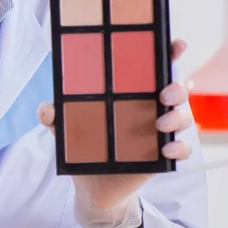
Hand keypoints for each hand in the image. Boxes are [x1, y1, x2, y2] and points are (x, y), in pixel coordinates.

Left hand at [38, 39, 192, 227]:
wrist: (90, 184)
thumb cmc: (81, 145)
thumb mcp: (63, 128)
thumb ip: (53, 116)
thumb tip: (46, 108)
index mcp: (129, 93)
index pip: (153, 67)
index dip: (167, 52)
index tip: (174, 43)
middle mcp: (149, 107)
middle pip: (174, 90)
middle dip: (175, 87)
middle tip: (163, 94)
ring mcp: (158, 132)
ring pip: (182, 116)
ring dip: (176, 117)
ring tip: (159, 125)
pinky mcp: (162, 156)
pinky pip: (182, 149)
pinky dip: (179, 148)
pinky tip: (166, 150)